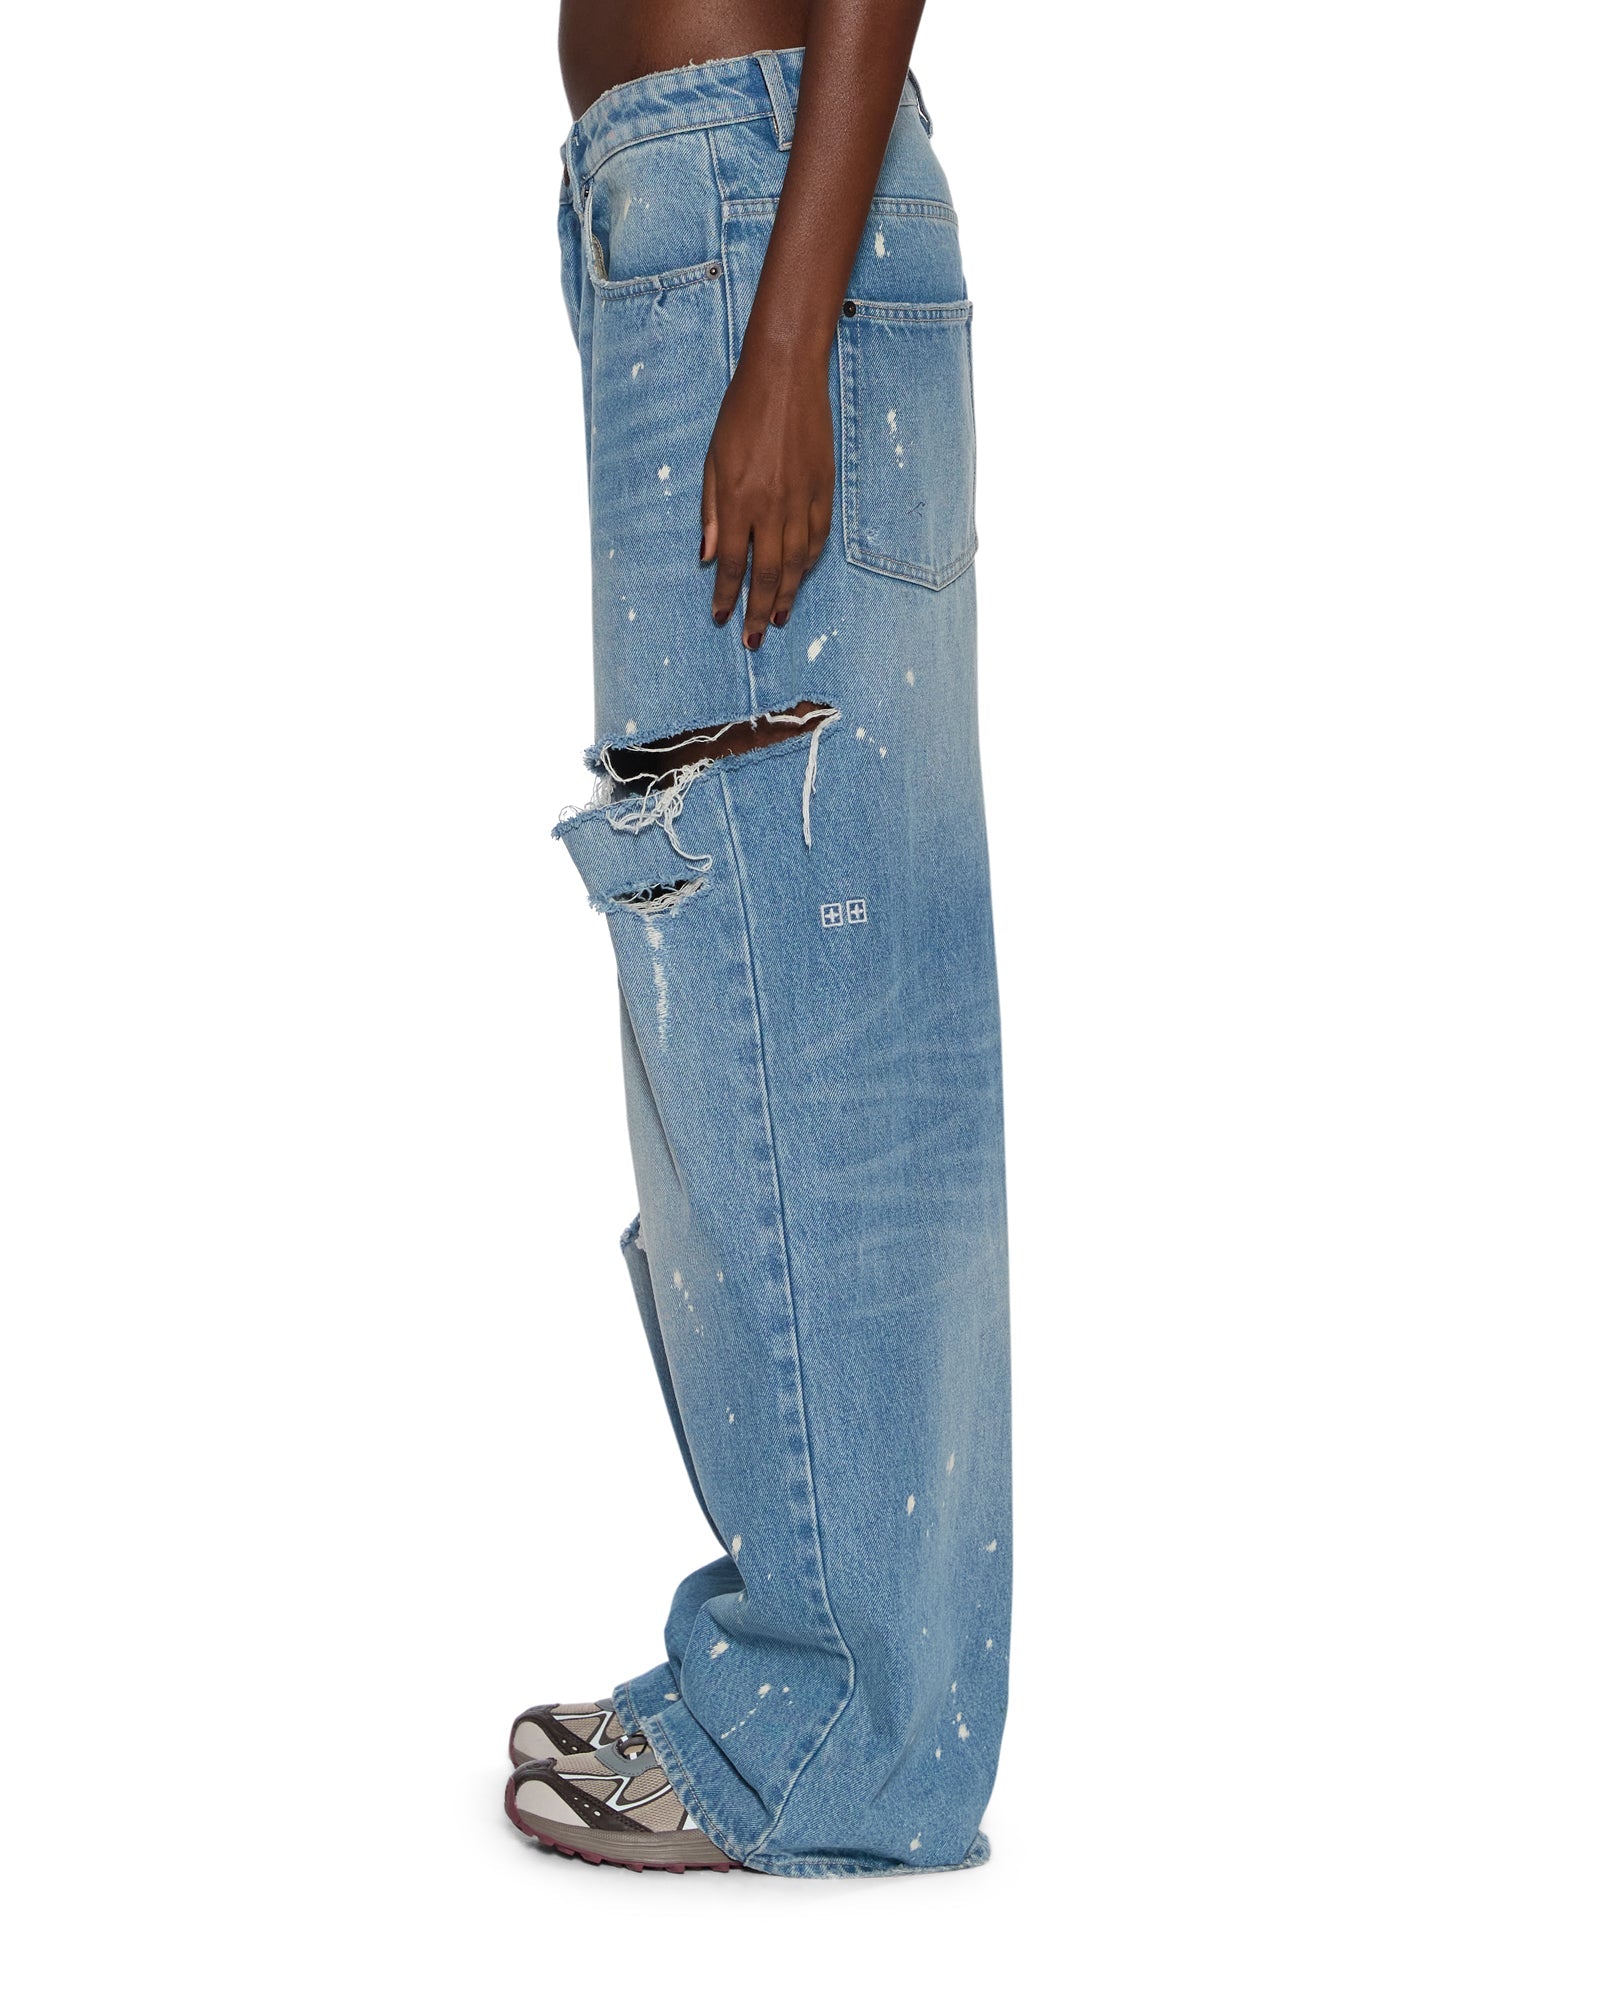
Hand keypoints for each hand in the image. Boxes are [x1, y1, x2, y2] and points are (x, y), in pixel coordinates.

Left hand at [701, 337, 833, 650]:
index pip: (730, 563)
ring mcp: (802, 499)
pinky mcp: (824, 489)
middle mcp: (771, 506)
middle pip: (767, 573)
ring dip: (787, 595)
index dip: (725, 595)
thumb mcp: (713, 460)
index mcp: (738, 499)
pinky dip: (809, 562)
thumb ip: (711, 511)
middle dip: (758, 610)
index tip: (721, 618)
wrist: (786, 375)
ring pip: (796, 562)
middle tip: (754, 639)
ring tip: (779, 619)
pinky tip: (801, 578)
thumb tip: (705, 557)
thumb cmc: (741, 412)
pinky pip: (818, 538)